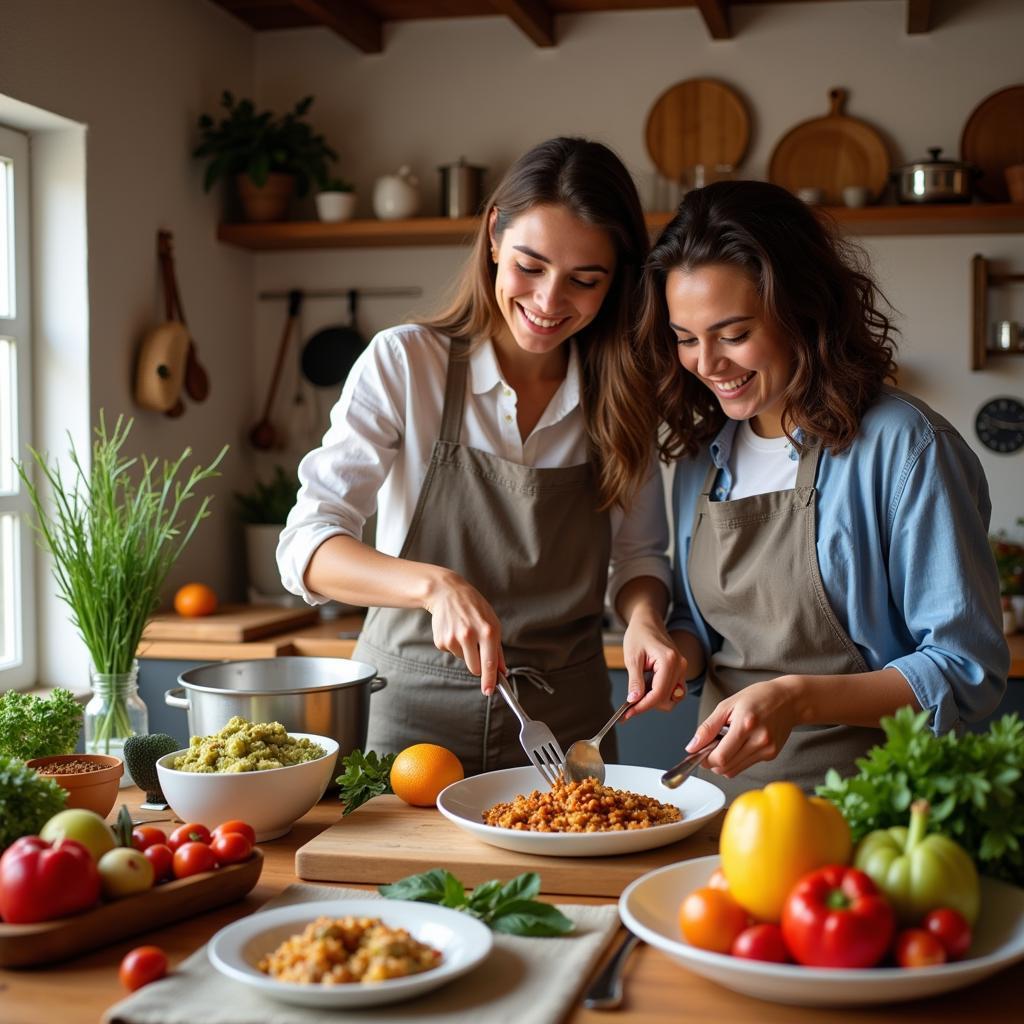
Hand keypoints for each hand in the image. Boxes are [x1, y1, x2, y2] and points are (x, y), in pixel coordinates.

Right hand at [424, 570, 506, 694]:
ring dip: (466, 652)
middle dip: (478, 664)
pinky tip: (454, 630)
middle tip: (477, 647)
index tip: (489, 691)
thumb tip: (502, 671)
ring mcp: (453, 639)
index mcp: (487, 631)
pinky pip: (452, 653)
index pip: (489, 663)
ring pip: (463, 660)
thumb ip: (498, 649)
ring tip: (464, 632)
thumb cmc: (474, 607)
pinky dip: (454, 646)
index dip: (490, 680)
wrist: (447, 593)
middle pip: (475, 668)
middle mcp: (469, 635)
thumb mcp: (492, 622)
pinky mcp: (441, 641)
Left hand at [619, 611, 687, 718]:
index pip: (658, 694)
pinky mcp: (679, 671)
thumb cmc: (639, 634)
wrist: (647, 622)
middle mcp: (680, 666)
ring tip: (638, 691)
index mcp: (669, 661)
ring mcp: (682, 669)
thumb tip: (634, 701)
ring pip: (671, 698)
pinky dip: (659, 694)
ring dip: (654, 700)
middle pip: (667, 699)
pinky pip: (672, 691)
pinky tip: (646, 688)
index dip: (642, 707)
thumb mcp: (632, 658)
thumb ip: (635, 681)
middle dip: (647, 704)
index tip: (628, 714)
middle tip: (629, 704)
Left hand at [687, 676, 802, 776]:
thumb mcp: (727, 705)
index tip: (700, 752)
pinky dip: (736, 759)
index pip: (721, 757)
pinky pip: (746, 765)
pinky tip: (740, 744)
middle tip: (711, 747)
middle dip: (712, 762)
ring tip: (726, 743)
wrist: (789, 699)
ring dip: (723, 763)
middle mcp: (759, 740)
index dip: (706, 759)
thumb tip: (692, 747)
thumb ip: (708, 727)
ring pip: (735, 771)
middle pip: (727, 768)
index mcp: (745, 725)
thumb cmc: (758, 697)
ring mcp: (767, 750)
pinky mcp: (772, 755)